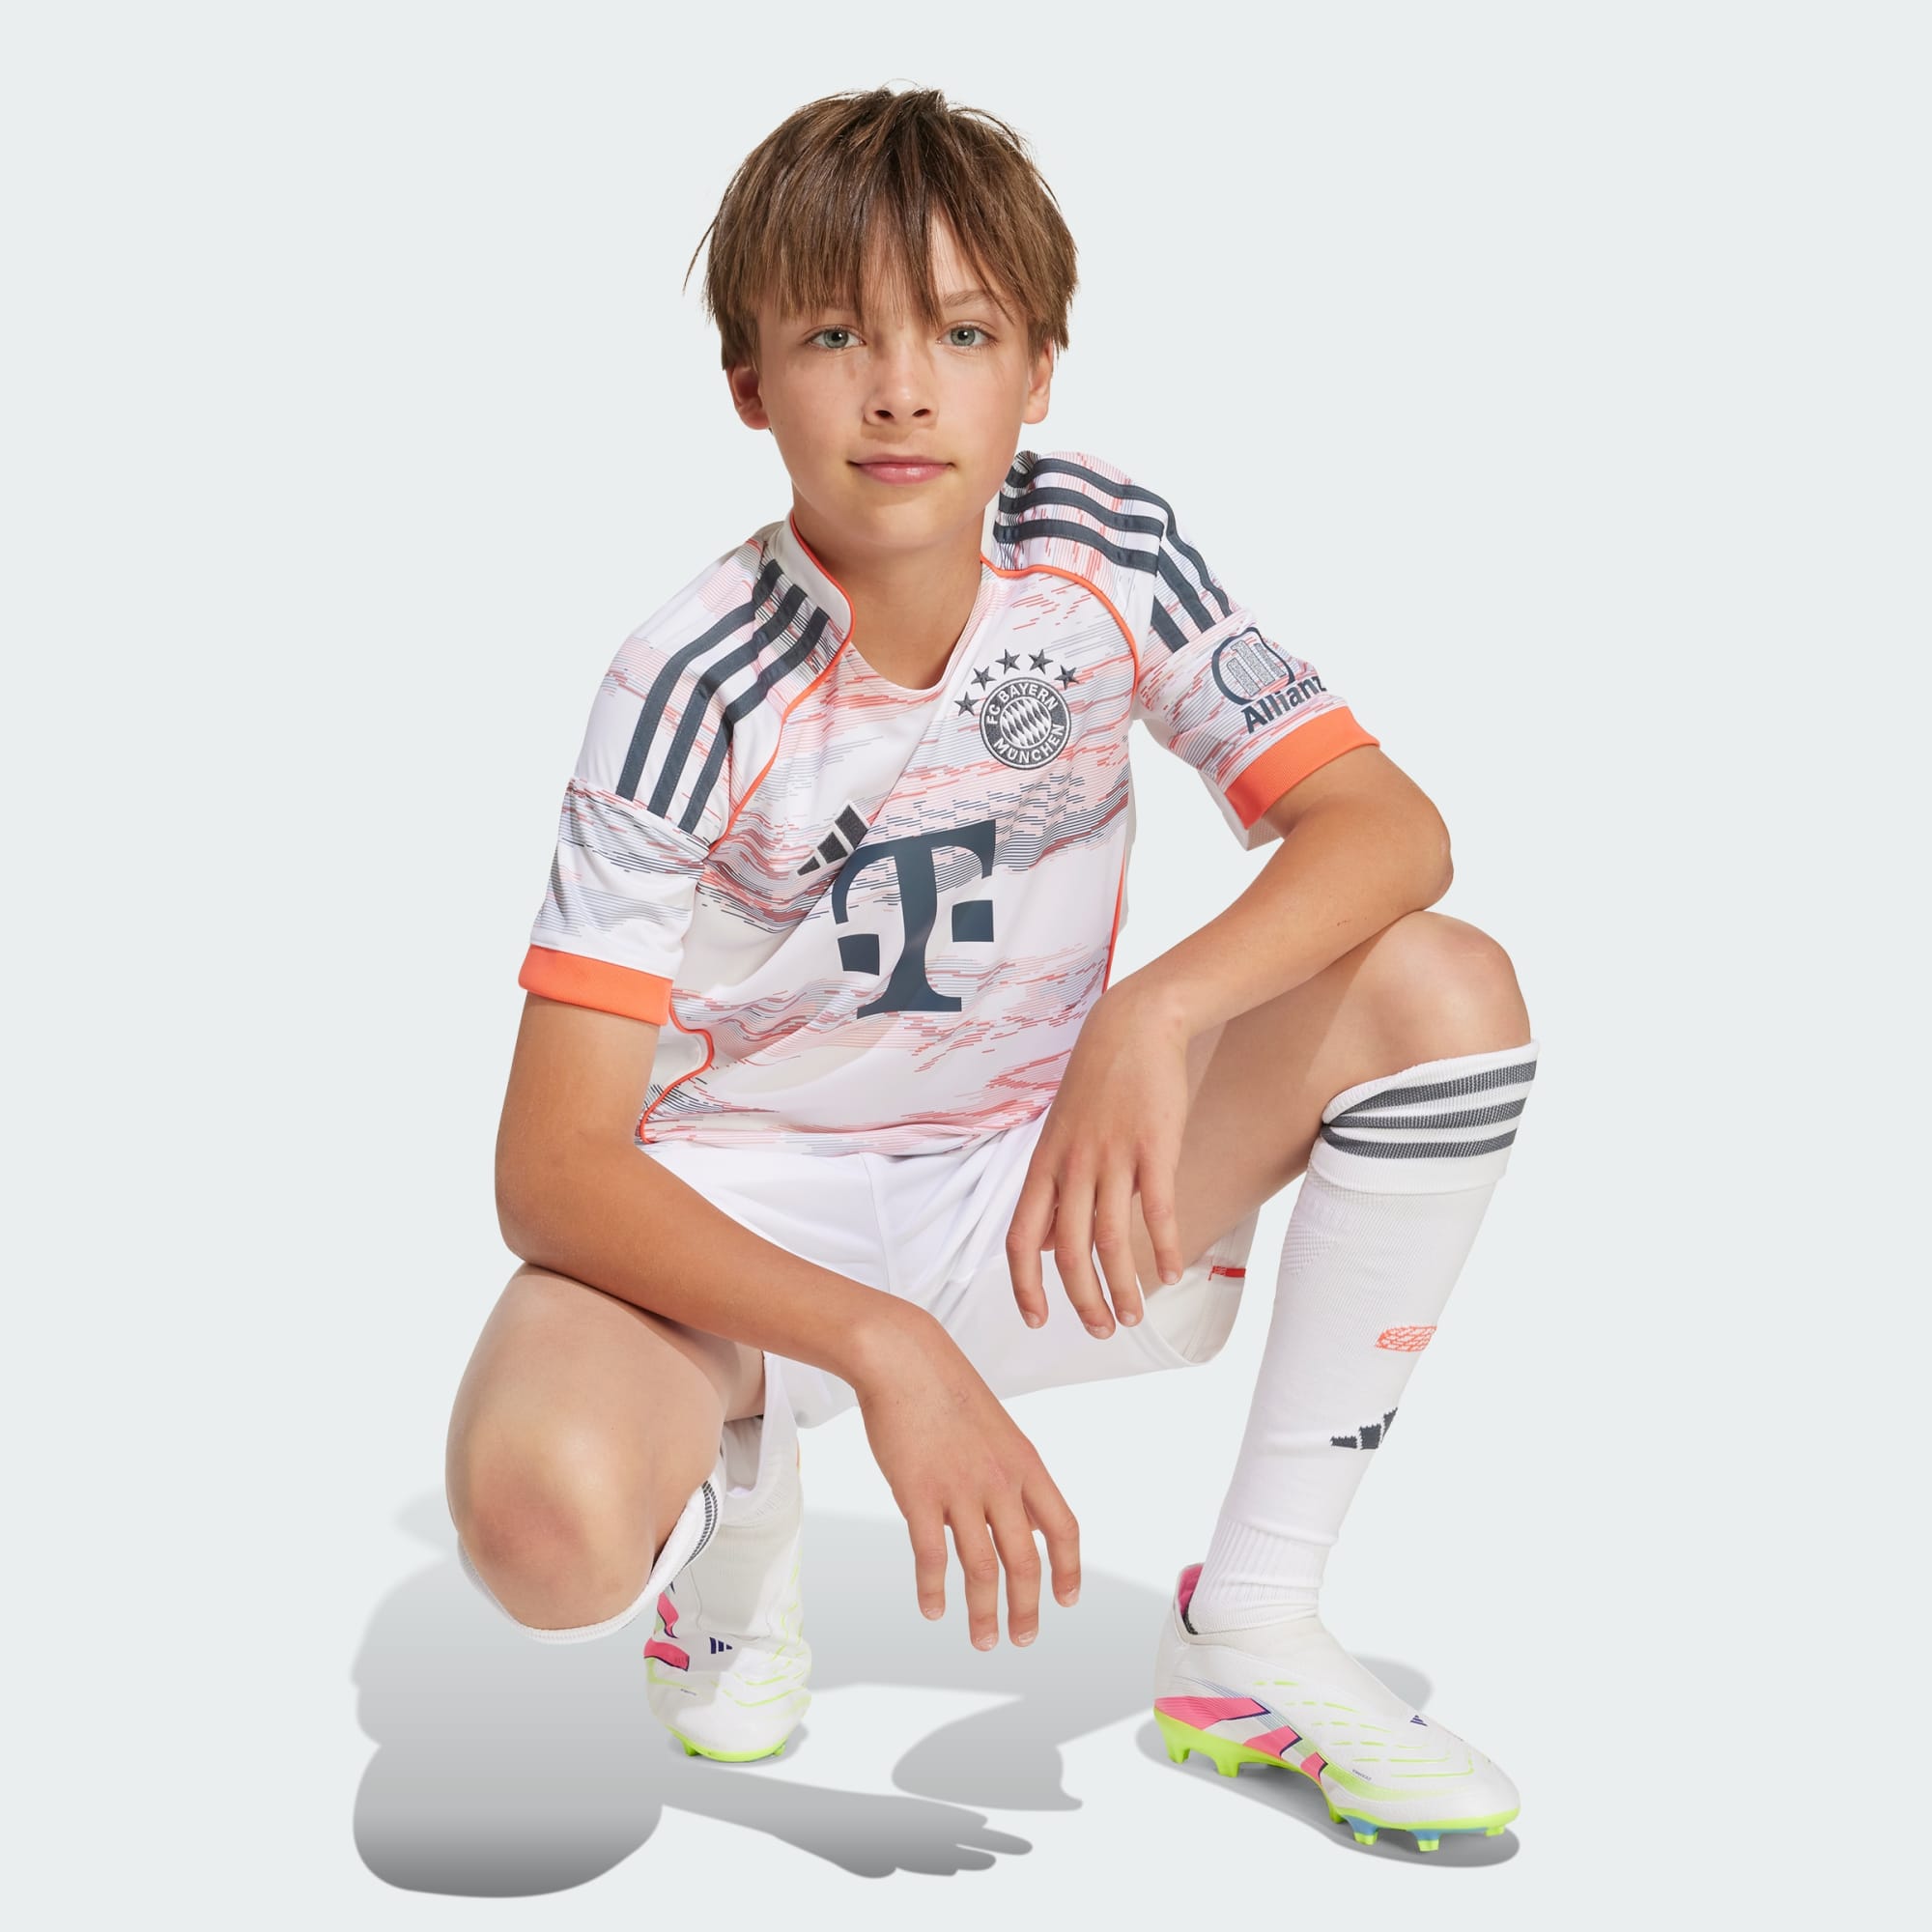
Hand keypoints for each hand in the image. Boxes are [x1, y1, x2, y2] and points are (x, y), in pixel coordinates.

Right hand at [850, 1305, 1079, 1647]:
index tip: (1066, 1599)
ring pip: (982, 1568)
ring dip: (984, 1612)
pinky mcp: (918, 1494)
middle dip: (1026, 1608)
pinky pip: (931, 1556)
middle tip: (1021, 1638)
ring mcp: (960, 1489)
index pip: (1063, 1528)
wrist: (904, 1358)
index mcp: (1025, 1463)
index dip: (1068, 1569)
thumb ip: (1008, 1474)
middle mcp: (1000, 1481)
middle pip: (1025, 1561)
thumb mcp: (996, 1429)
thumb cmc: (945, 1387)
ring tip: (983, 1640)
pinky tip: (933, 1609)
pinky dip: (934, 1589)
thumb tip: (1016, 1519)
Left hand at [1007, 985, 1191, 1338]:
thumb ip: (1055, 1190)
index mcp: (1044, 1166)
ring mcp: (1112, 1158)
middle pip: (1069, 1253)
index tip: (1036, 1320)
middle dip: (1083, 1302)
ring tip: (1136, 1316)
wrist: (1133, 1027)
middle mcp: (1072, 1167)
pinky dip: (1163, 1249)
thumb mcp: (1061, 1135)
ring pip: (1111, 1242)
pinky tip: (1171, 1274)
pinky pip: (1157, 1212)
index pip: (1021, 1240)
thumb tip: (1048, 1245)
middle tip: (1102, 1331)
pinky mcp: (1153, 1148)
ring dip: (1123, 1288)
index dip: (1025, 1286)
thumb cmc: (1099, 1084)